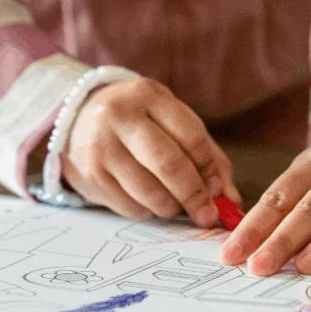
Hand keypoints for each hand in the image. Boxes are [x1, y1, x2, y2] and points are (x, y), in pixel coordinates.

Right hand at [63, 77, 239, 227]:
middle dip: (195, 196)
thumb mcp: (175, 124)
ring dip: (172, 208)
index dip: (210, 169)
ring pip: (149, 192)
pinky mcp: (89, 175)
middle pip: (169, 164)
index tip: (219, 190)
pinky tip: (150, 202)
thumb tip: (231, 200)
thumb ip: (209, 158)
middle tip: (208, 216)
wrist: (79, 118)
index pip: (191, 137)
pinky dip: (148, 212)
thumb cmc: (142, 123)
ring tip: (178, 206)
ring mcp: (100, 146)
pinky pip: (129, 206)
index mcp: (149, 95)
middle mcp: (120, 116)